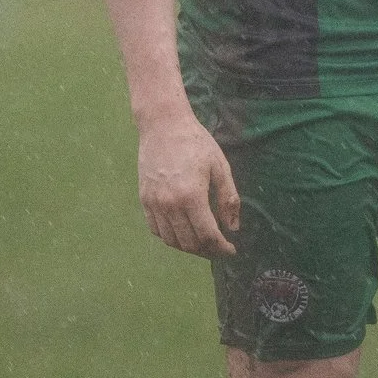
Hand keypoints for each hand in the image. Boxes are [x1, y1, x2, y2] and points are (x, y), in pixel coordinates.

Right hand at [136, 109, 240, 256]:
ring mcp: (154, 204)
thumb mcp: (220, 167)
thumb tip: (233, 228)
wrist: (163, 125)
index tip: (231, 251)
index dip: (221, 248)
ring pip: (171, 240)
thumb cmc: (196, 142)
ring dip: (188, 247)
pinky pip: (156, 230)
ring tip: (202, 243)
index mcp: (192, 196)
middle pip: (189, 243)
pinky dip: (170, 237)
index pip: (207, 235)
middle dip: (207, 251)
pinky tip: (182, 232)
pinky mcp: (144, 200)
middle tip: (219, 248)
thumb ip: (228, 199)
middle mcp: (170, 205)